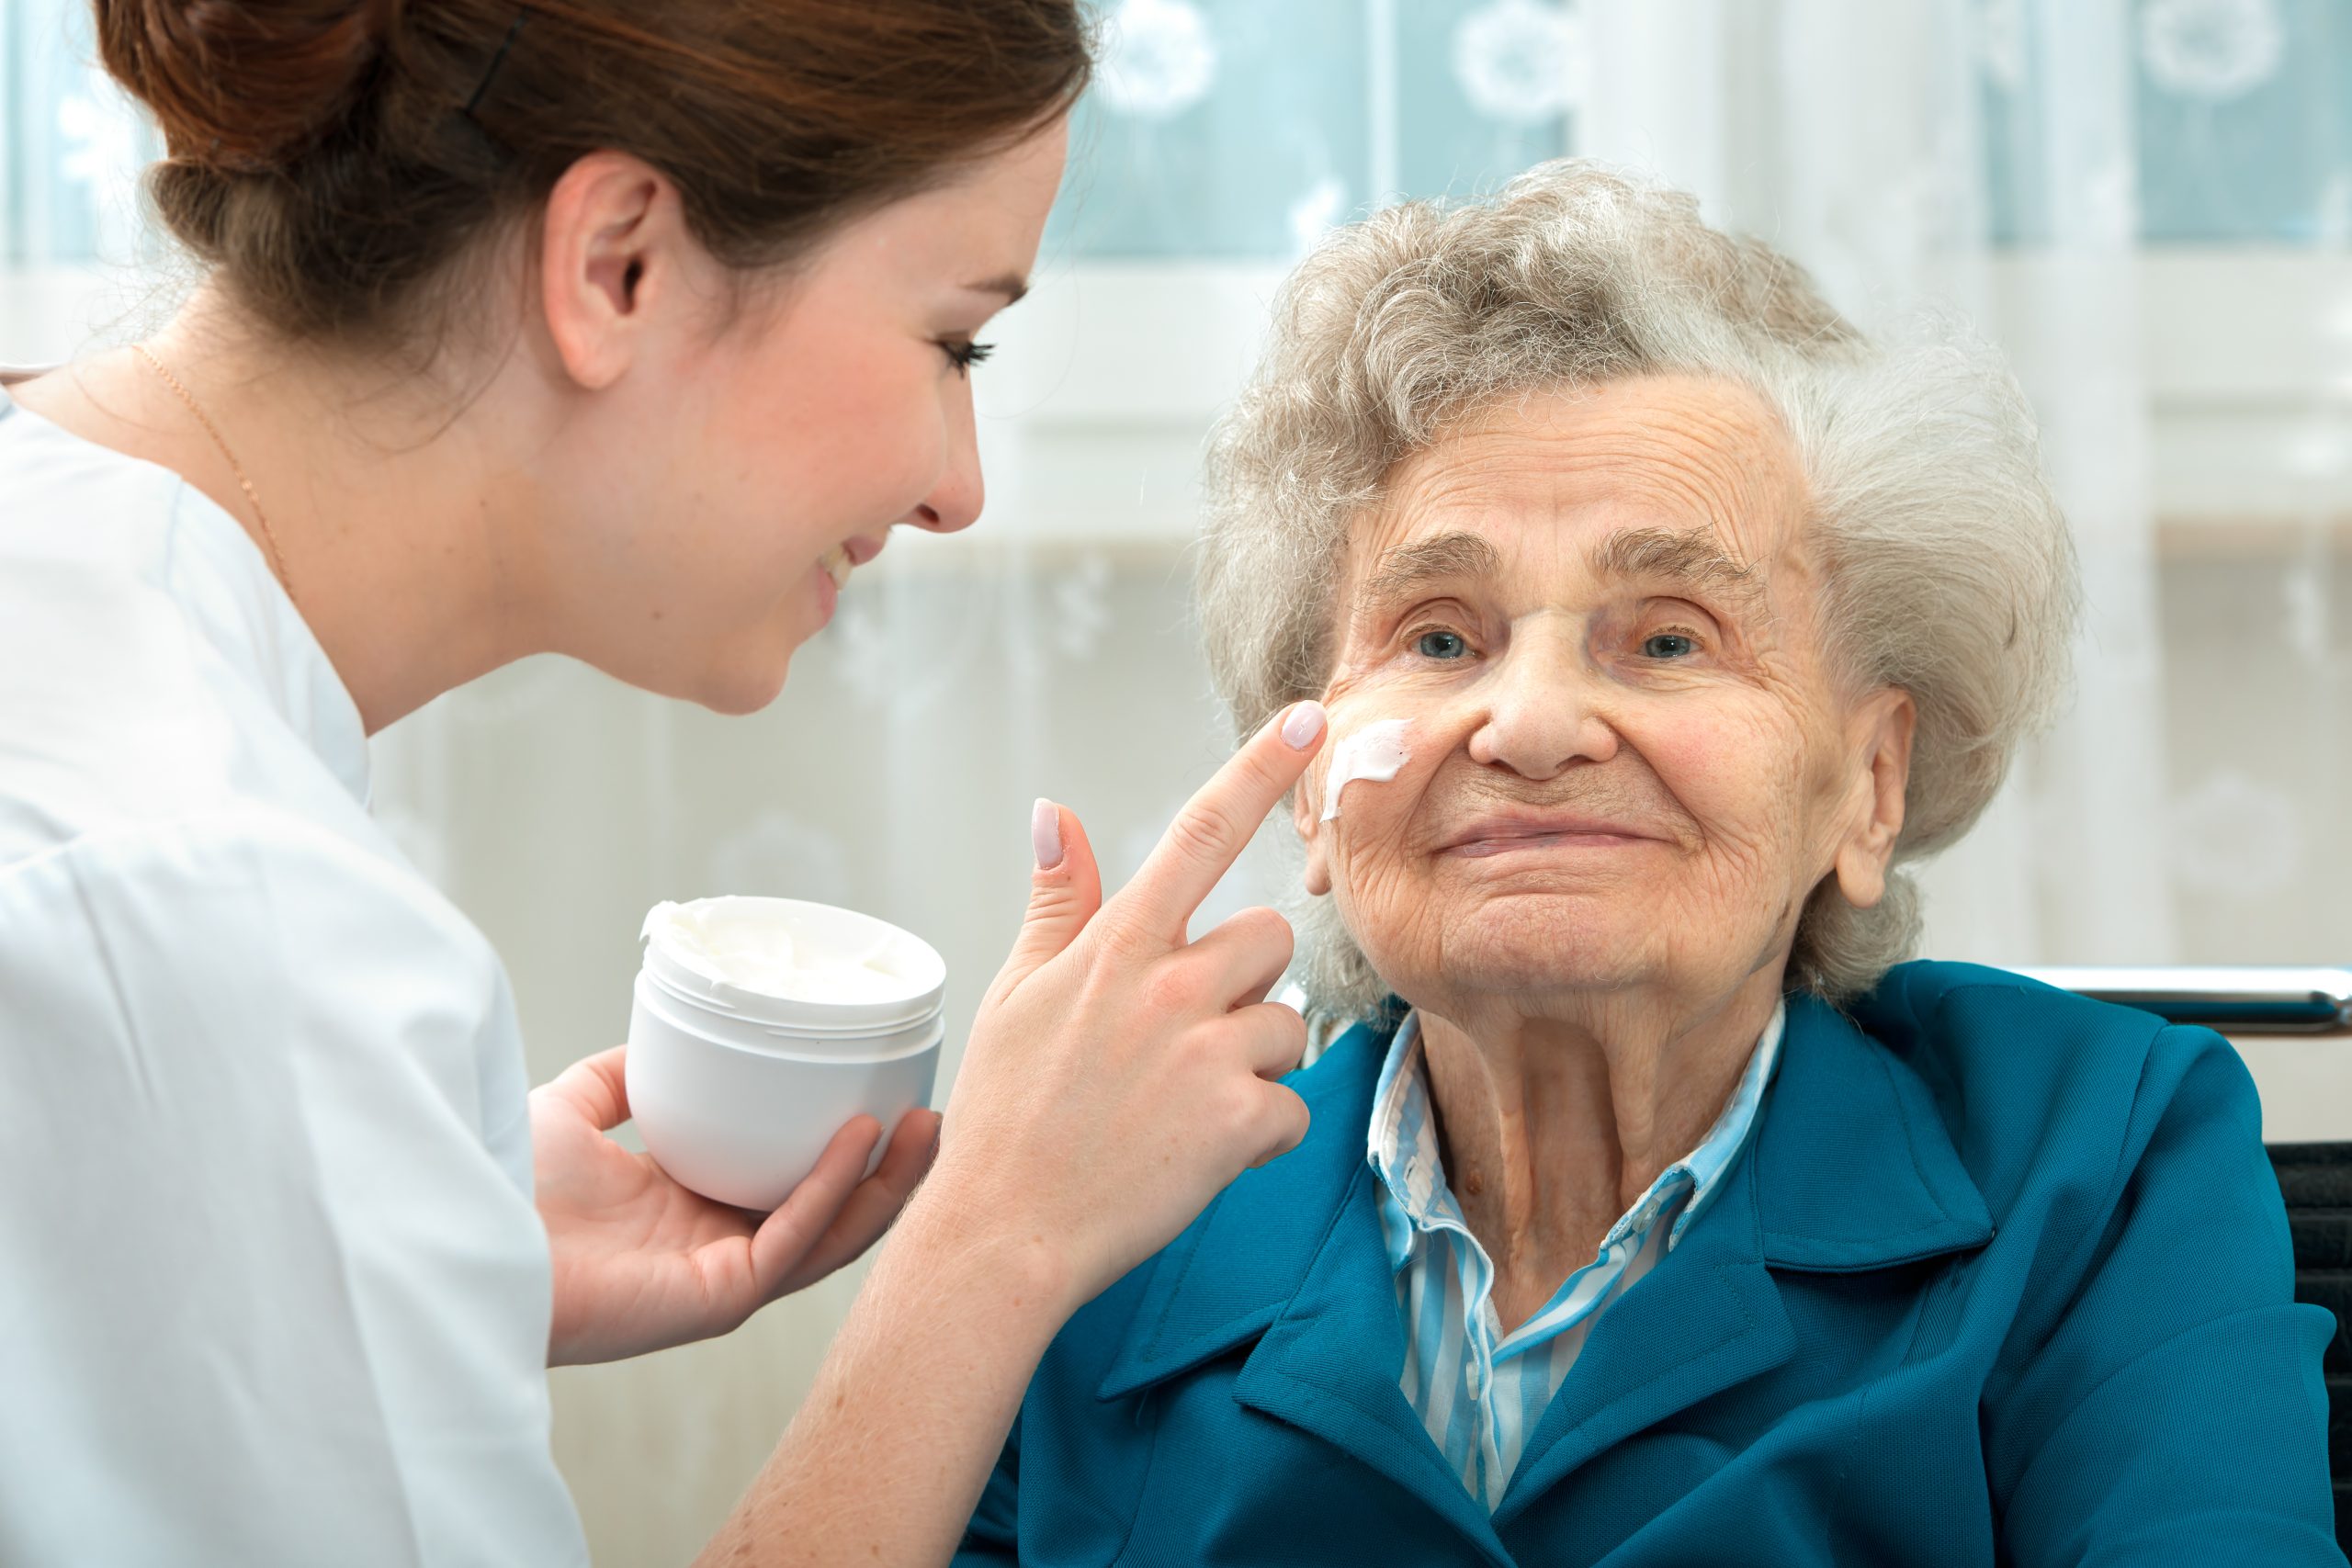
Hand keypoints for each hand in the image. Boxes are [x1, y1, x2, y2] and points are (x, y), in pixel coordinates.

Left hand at [531, 1046, 940, 1365]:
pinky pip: (789, 1241)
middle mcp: (714, 1250)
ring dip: (883, 1185)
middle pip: (829, 1216)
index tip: (882, 1100)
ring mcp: (721, 1279)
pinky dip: (828, 1190)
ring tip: (925, 1128)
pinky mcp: (715, 1298)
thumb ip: (616, 1080)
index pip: (788, 1189)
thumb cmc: (504, 1181)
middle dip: (887, 1171)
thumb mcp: (572, 1108)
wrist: (466, 1224)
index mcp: (688, 1214)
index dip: (841, 1153)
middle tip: (928, 1114)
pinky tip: (858, 1141)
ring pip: (830, 1236)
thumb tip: (659, 1045)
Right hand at [920, 700, 1328, 1315]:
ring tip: (1179, 1106)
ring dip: (1251, 1064)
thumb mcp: (1015, 994)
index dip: (1259, 768)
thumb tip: (1053, 811)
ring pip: (1286, 1024)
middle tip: (1180, 1041)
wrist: (1004, 1235)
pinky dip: (1259, 1135)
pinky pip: (1292, 1106)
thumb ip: (1058, 901)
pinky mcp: (1241, 1122)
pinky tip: (1198, 1153)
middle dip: (1244, 983)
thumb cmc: (1006, 1115)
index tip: (1309, 715)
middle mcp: (1168, 985)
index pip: (1198, 832)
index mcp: (1115, 945)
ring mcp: (1208, 1053)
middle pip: (1269, 938)